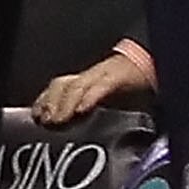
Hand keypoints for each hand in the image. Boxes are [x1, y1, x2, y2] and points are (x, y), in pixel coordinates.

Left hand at [34, 48, 148, 126]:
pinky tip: (82, 109)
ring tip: (58, 119)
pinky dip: (90, 98)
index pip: (59, 87)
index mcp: (88, 80)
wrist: (153, 63)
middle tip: (45, 121)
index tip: (36, 116)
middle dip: (50, 102)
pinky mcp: (119, 77)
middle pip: (62, 84)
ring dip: (65, 104)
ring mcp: (104, 74)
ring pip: (77, 86)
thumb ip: (94, 108)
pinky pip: (101, 86)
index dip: (44, 100)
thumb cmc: (134, 83)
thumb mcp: (111, 97)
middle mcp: (92, 75)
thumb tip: (76, 126)